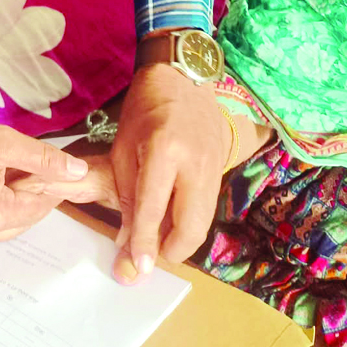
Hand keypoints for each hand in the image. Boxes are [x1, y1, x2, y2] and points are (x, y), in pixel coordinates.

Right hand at [0, 110, 87, 252]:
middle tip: (22, 164)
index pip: (38, 207)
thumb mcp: (4, 142)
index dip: (49, 184)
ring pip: (0, 223)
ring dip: (8, 201)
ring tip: (0, 171)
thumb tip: (77, 171)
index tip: (49, 166)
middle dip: (28, 194)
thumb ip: (44, 160)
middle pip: (20, 219)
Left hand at [104, 66, 271, 282]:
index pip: (152, 209)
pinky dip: (190, 221)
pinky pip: (207, 208)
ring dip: (181, 239)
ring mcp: (214, 166)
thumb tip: (126, 243)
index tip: (135, 269)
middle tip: (149, 253)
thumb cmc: (144, 109)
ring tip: (158, 238)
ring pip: (203, 222)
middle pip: (191, 227)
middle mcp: (194, 162)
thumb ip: (126, 197)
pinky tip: (172, 219)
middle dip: (171, 250)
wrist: (184, 77)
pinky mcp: (222, 170)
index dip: (143, 243)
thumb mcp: (123, 148)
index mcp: (163, 151)